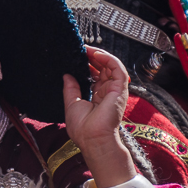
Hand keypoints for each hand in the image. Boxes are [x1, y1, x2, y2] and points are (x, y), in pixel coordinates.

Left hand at [63, 47, 136, 187]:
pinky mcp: (120, 89)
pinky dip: (108, 59)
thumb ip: (71, 88)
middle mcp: (107, 91)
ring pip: (111, 65)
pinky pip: (118, 69)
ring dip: (100, 55)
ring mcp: (115, 90)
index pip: (95, 74)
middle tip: (81, 49)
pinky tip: (97, 54)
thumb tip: (66, 75)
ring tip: (87, 48)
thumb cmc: (82, 128)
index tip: (77, 55)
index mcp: (97, 95)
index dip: (87, 63)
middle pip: (103, 68)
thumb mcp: (71, 103)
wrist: (92, 139)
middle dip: (93, 57)